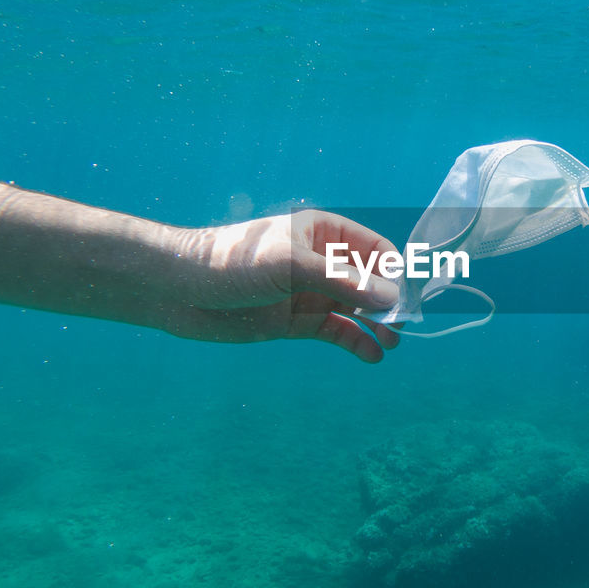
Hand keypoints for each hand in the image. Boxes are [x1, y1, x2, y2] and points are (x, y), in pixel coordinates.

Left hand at [161, 209, 402, 361]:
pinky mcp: (296, 322)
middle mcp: (321, 261)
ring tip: (390, 343)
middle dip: (390, 302)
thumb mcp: (290, 266)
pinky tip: (371, 355)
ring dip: (376, 325)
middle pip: (371, 281)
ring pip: (357, 309)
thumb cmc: (232, 262)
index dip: (395, 270)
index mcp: (322, 232)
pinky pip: (336, 332)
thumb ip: (342, 281)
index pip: (375, 247)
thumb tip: (390, 298)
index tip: (409, 297)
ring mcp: (309, 293)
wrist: (179, 290)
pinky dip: (356, 342)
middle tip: (402, 326)